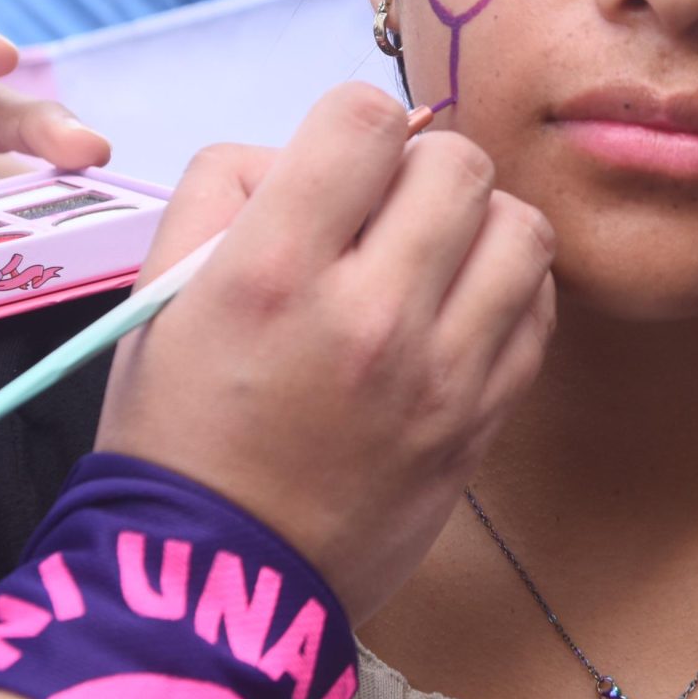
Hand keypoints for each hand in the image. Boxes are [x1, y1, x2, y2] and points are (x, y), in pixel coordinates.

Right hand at [95, 84, 557, 619]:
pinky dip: (508, 292)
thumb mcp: (159, 296)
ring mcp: (439, 374)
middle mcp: (367, 312)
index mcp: (272, 269)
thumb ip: (224, 192)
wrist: (219, 581)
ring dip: (479, 224)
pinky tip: (459, 312)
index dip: (352, 124)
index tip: (337, 165)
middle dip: (420, 168)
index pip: (364, 117)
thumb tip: (302, 149)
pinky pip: (538, 311)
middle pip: (458, 161)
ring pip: (520, 229)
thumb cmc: (179, 433)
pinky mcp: (480, 422)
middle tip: (386, 213)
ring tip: (434, 257)